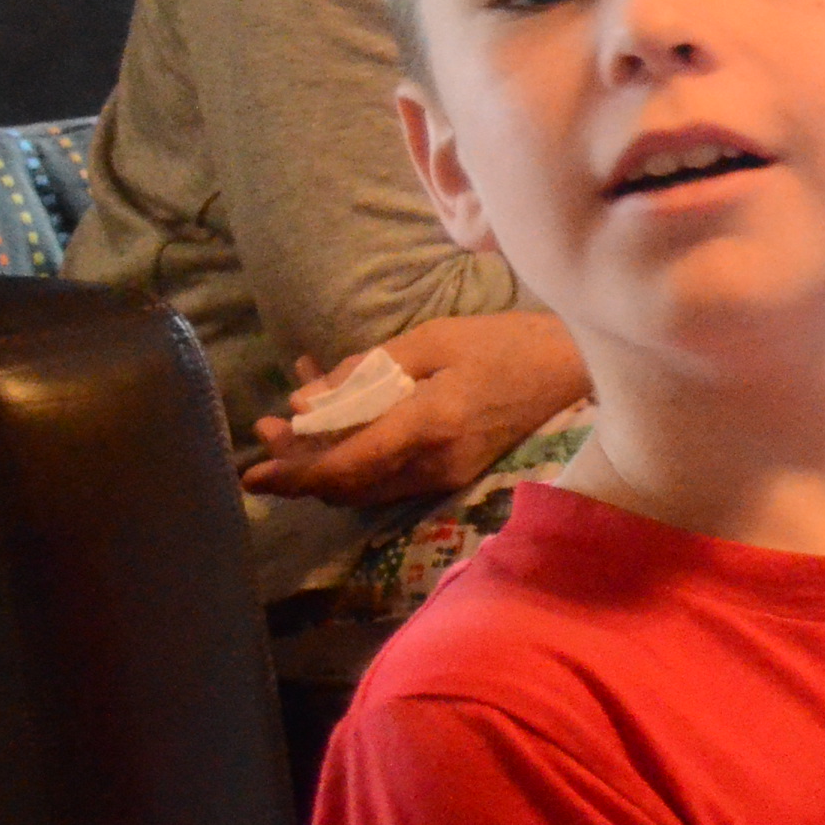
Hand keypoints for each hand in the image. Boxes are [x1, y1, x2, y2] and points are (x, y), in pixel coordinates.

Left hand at [242, 311, 589, 507]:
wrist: (572, 369)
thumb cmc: (505, 342)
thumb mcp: (433, 339)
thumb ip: (366, 371)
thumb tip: (305, 402)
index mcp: (431, 425)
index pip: (348, 465)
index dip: (296, 473)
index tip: (252, 471)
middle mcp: (434, 463)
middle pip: (347, 485)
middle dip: (299, 464)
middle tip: (267, 429)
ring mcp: (444, 474)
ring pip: (363, 484)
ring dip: (323, 459)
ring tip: (293, 421)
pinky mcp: (450, 471)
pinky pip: (387, 474)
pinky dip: (354, 453)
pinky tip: (338, 416)